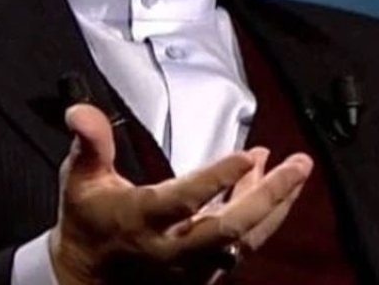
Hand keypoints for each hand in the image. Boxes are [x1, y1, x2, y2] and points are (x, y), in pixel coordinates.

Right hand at [49, 104, 312, 284]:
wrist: (87, 281)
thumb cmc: (86, 223)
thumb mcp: (79, 179)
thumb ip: (90, 142)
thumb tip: (80, 112)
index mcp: (141, 220)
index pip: (185, 199)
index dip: (218, 178)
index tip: (249, 153)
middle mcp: (172, 248)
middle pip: (230, 226)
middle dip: (270, 195)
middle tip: (299, 163)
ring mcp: (192, 266)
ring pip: (244, 238)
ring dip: (274, 203)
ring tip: (297, 170)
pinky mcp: (204, 274)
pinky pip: (241, 246)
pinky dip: (261, 216)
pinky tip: (269, 186)